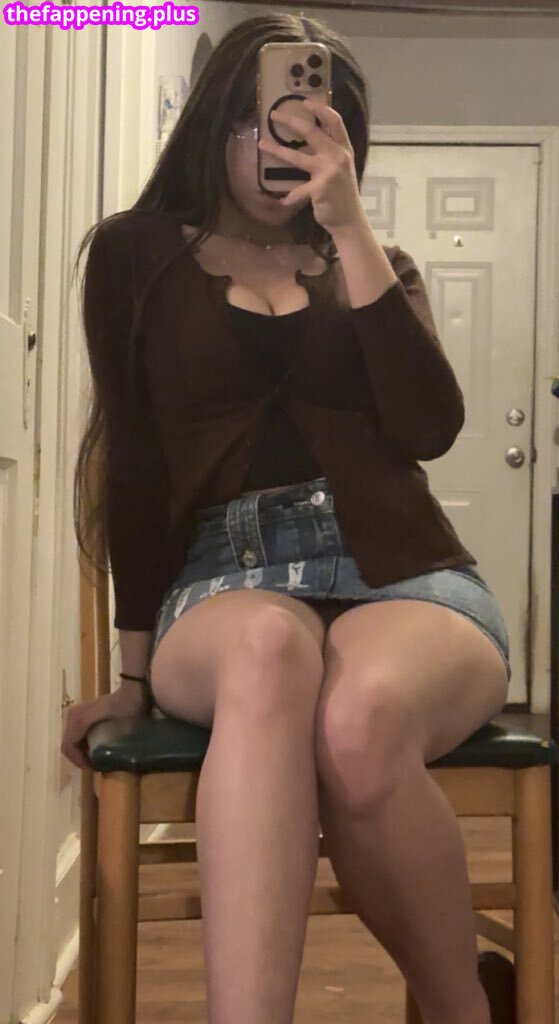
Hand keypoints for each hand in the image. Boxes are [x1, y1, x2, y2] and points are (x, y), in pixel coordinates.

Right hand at [60, 684, 147, 769]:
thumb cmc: (124, 708)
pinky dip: (84, 745)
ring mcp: (76, 715)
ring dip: (82, 752)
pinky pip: (77, 735)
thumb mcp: (109, 720)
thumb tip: (86, 755)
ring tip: (96, 758)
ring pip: (72, 741)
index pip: (68, 747)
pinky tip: (96, 748)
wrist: (133, 693)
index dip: (78, 761)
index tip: (93, 768)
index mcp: (76, 719)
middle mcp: (72, 716)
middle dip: (80, 758)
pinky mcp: (82, 715)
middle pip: (69, 745)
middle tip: (95, 765)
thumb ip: (91, 730)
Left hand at [258, 98, 363, 233]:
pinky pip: (299, 190)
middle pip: (312, 132)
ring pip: (297, 157)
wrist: (349, 220)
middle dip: (291, 121)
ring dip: (277, 150)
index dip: (320, 109)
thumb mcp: (340, 169)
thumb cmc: (341, 194)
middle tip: (274, 115)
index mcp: (344, 149)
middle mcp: (338, 156)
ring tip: (262, 144)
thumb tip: (307, 140)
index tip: (304, 100)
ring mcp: (329, 171)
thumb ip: (329, 153)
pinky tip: (284, 201)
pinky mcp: (320, 188)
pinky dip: (291, 196)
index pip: (335, 121)